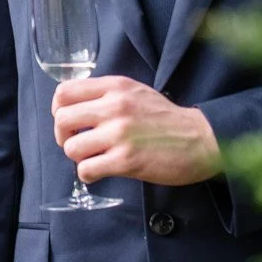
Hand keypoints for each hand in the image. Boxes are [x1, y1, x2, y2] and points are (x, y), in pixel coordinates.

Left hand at [52, 76, 220, 185]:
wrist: (203, 139)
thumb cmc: (167, 119)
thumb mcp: (136, 92)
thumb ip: (106, 95)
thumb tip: (73, 107)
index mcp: (115, 88)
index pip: (64, 92)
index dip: (58, 109)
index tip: (69, 122)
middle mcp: (114, 107)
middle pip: (62, 120)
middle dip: (63, 136)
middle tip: (76, 143)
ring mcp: (120, 134)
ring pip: (71, 147)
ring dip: (78, 157)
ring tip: (93, 158)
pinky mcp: (126, 160)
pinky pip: (87, 169)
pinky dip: (88, 174)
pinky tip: (100, 172)